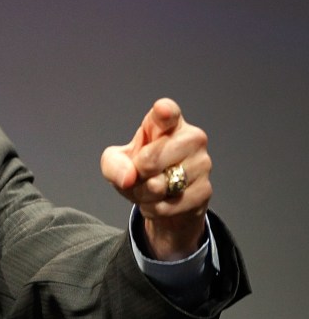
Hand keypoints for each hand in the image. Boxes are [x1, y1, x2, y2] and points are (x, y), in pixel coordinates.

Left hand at [100, 98, 210, 259]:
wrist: (161, 197)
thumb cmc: (140, 169)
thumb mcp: (116, 163)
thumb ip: (113, 164)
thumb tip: (129, 178)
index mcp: (166, 123)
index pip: (168, 112)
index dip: (164, 112)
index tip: (161, 110)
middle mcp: (190, 138)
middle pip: (151, 158)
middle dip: (135, 175)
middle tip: (138, 175)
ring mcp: (202, 164)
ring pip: (158, 186)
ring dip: (143, 195)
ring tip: (147, 189)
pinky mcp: (205, 190)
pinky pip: (167, 206)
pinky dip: (154, 208)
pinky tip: (158, 201)